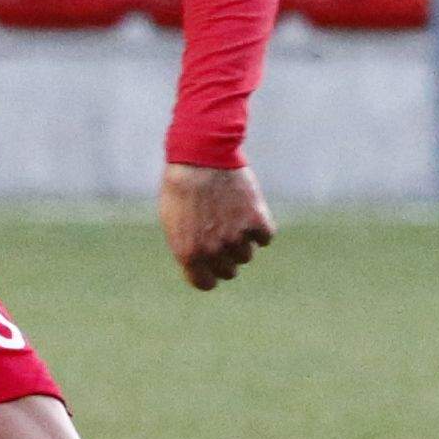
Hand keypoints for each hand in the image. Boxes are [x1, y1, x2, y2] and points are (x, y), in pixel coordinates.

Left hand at [160, 162, 275, 291]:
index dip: (209, 275)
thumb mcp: (173, 222)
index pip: (206, 283)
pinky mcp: (257, 221)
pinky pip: (265, 237)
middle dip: (225, 256)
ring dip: (241, 240)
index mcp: (189, 254)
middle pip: (229, 271)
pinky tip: (247, 208)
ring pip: (247, 254)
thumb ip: (188, 248)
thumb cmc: (182, 186)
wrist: (201, 155)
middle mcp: (214, 251)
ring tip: (229, 214)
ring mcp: (237, 237)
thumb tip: (202, 266)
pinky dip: (259, 226)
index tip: (212, 266)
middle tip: (221, 233)